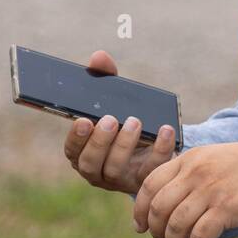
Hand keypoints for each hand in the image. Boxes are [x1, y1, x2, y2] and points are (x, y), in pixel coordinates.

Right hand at [64, 50, 177, 194]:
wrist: (153, 146)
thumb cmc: (123, 121)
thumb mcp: (114, 101)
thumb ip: (104, 80)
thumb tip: (99, 57)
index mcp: (82, 152)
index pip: (72, 150)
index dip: (75, 137)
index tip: (83, 119)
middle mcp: (97, 170)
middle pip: (91, 163)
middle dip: (100, 141)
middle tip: (111, 119)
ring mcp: (120, 178)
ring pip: (115, 169)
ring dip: (125, 145)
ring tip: (135, 121)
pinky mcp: (145, 179)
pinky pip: (152, 170)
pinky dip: (160, 149)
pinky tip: (166, 130)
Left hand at [132, 140, 237, 237]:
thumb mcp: (213, 158)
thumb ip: (189, 174)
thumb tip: (167, 203)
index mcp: (189, 159)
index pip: (149, 185)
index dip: (139, 210)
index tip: (141, 227)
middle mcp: (195, 173)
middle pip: (158, 209)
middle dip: (156, 233)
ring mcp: (210, 190)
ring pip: (176, 225)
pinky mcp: (227, 208)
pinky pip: (199, 236)